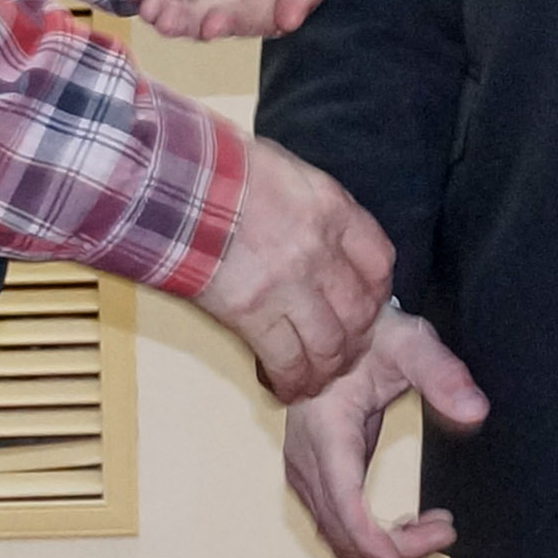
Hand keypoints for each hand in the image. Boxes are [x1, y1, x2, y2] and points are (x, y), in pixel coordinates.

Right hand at [194, 135, 393, 401]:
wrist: (177, 184)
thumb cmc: (225, 171)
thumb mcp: (288, 173)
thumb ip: (316, 210)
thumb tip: (327, 239)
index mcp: (331, 210)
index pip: (380, 263)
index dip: (377, 292)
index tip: (365, 303)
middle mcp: (319, 251)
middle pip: (360, 312)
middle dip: (356, 339)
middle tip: (343, 350)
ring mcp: (288, 285)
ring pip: (330, 346)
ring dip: (327, 368)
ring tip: (316, 376)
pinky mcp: (252, 314)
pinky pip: (287, 362)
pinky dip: (291, 382)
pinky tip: (285, 386)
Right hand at [285, 312, 489, 557]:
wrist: (332, 326)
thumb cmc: (372, 334)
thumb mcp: (411, 344)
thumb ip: (442, 374)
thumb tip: (475, 412)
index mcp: (324, 427)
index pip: (343, 501)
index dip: (372, 539)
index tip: (412, 555)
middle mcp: (304, 455)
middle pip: (341, 530)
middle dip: (395, 545)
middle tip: (445, 528)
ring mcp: (301, 468)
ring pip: (336, 534)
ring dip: (384, 544)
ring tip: (434, 526)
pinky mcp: (310, 475)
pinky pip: (335, 523)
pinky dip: (369, 535)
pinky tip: (406, 522)